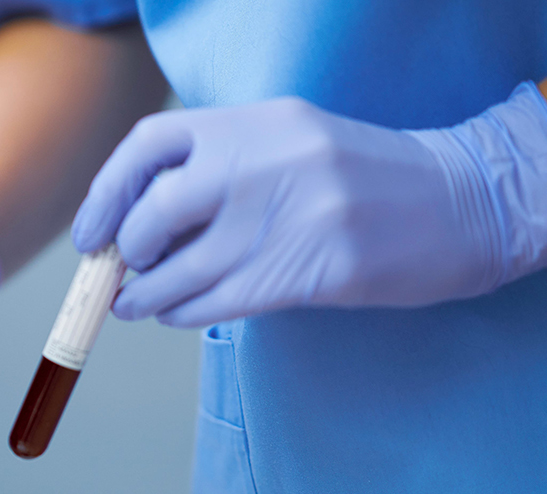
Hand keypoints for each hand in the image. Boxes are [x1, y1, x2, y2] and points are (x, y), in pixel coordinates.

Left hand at [71, 83, 546, 326]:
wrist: (457, 203)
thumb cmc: (356, 178)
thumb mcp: (285, 144)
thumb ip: (215, 169)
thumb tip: (128, 226)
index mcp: (255, 122)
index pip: (150, 145)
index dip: (106, 193)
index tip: (93, 233)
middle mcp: (265, 163)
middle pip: (157, 212)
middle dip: (128, 249)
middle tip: (123, 269)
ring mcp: (289, 218)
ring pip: (181, 270)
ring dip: (144, 295)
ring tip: (134, 304)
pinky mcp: (311, 271)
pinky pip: (217, 302)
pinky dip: (182, 312)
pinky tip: (176, 313)